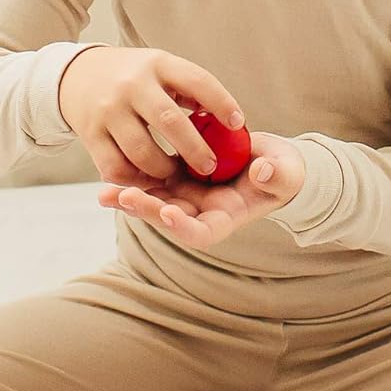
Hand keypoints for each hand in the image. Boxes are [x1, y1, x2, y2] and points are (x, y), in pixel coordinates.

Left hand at [98, 131, 305, 250]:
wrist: (270, 158)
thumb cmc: (282, 171)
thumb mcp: (285, 173)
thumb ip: (276, 175)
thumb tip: (261, 172)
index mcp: (226, 216)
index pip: (201, 232)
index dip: (184, 227)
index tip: (170, 214)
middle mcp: (200, 210)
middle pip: (169, 217)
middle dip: (147, 210)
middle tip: (125, 197)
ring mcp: (187, 192)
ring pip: (154, 199)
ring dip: (130, 196)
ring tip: (105, 191)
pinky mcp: (179, 172)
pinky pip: (153, 176)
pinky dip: (133, 174)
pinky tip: (111, 169)